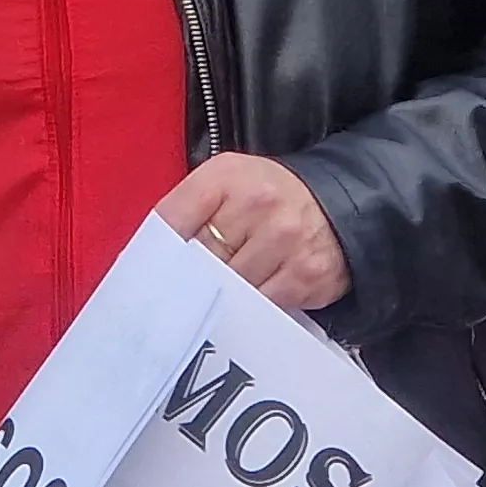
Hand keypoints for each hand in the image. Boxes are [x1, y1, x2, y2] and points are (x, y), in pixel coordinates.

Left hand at [154, 154, 346, 309]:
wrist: (341, 204)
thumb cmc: (270, 197)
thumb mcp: (226, 184)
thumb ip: (187, 212)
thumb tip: (146, 259)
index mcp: (226, 176)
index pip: (172, 219)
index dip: (154, 253)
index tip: (145, 276)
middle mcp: (258, 203)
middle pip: (198, 261)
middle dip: (188, 279)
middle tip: (183, 291)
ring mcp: (285, 240)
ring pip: (227, 289)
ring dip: (221, 297)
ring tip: (224, 290)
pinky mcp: (305, 275)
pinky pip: (259, 307)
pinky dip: (251, 310)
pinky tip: (254, 297)